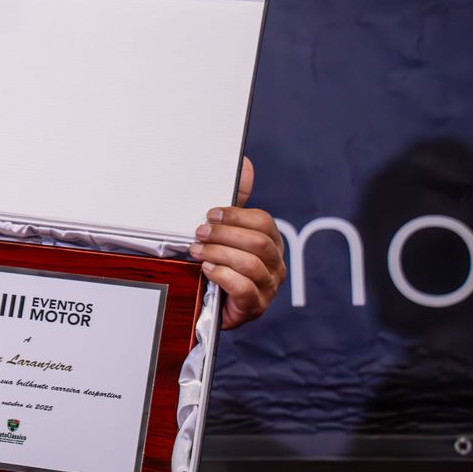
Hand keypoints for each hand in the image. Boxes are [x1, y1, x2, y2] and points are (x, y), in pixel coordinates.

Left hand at [190, 156, 285, 328]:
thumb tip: (244, 164)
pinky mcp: (255, 306)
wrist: (209, 305)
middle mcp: (275, 264)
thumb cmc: (220, 265)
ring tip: (197, 251)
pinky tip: (207, 271)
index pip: (263, 222)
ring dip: (218, 254)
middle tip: (199, 233)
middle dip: (224, 234)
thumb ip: (234, 206)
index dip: (235, 215)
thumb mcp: (225, 234)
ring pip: (250, 264)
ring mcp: (268, 287)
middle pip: (258, 242)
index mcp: (271, 242)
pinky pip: (243, 288)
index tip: (210, 214)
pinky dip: (222, 276)